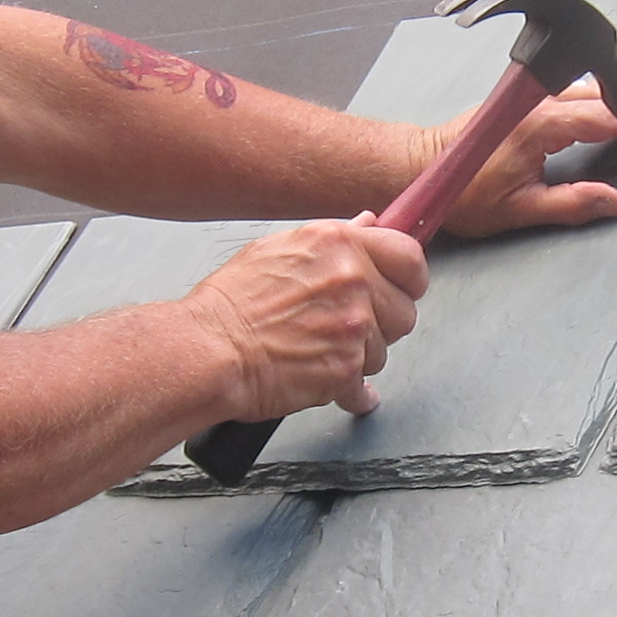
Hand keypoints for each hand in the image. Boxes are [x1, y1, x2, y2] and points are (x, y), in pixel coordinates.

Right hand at [184, 217, 430, 419]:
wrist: (207, 350)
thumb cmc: (230, 304)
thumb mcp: (277, 250)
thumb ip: (334, 238)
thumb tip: (367, 224)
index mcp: (338, 244)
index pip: (409, 256)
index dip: (409, 278)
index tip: (403, 288)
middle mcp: (351, 280)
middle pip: (404, 310)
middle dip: (381, 323)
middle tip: (346, 326)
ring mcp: (352, 326)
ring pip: (382, 350)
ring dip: (357, 356)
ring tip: (317, 349)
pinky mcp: (345, 368)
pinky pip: (364, 386)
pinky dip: (348, 391)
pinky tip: (327, 381)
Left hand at [434, 80, 616, 236]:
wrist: (423, 165)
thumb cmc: (464, 191)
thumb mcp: (519, 211)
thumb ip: (571, 205)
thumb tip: (615, 203)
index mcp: (540, 125)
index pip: (606, 120)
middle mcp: (540, 103)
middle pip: (609, 97)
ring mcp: (534, 98)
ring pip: (596, 90)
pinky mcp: (529, 100)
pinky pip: (579, 91)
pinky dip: (609, 97)